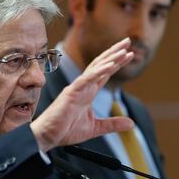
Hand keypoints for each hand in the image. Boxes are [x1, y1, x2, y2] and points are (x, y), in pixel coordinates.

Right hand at [30, 37, 133, 151]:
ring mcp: (77, 88)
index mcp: (89, 92)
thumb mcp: (95, 128)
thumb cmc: (66, 130)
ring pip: (95, 68)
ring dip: (110, 58)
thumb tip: (131, 124)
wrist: (47, 136)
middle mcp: (84, 86)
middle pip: (101, 64)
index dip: (117, 62)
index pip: (105, 73)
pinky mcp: (71, 93)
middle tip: (128, 41)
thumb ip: (113, 124)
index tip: (129, 54)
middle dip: (114, 52)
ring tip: (123, 50)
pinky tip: (110, 66)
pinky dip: (98, 72)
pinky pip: (86, 80)